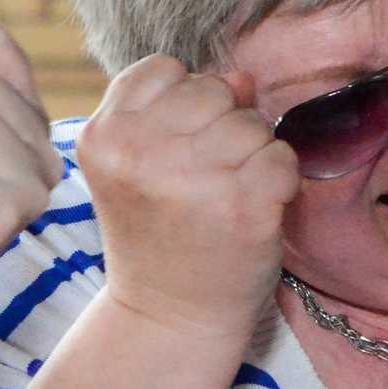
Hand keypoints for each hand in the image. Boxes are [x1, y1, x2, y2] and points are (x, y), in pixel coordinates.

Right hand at [76, 56, 298, 342]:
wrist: (168, 318)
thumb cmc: (157, 234)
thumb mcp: (138, 164)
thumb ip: (178, 110)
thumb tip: (243, 78)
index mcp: (104, 136)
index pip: (164, 70)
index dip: (183, 105)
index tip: (173, 151)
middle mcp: (140, 153)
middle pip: (213, 90)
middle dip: (220, 127)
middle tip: (201, 183)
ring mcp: (193, 180)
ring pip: (251, 123)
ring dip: (251, 155)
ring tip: (224, 197)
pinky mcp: (244, 207)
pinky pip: (283, 157)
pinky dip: (278, 182)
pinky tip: (251, 211)